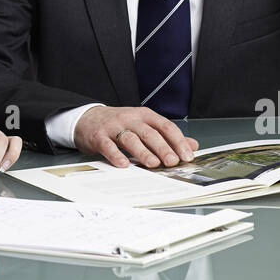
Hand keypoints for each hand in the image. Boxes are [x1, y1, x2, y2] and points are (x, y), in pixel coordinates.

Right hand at [73, 106, 198, 168]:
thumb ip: (167, 135)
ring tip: (153, 164)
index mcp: (144, 115)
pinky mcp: (99, 136)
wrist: (88, 118)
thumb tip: (192, 145)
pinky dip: (116, 155)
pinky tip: (123, 164)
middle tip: (172, 161)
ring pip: (130, 138)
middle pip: (149, 133)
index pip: (165, 126)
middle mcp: (130, 118)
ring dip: (143, 152)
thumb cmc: (120, 124)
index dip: (177, 141)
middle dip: (163, 148)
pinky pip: (108, 146)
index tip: (187, 155)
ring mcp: (114, 127)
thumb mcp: (144, 125)